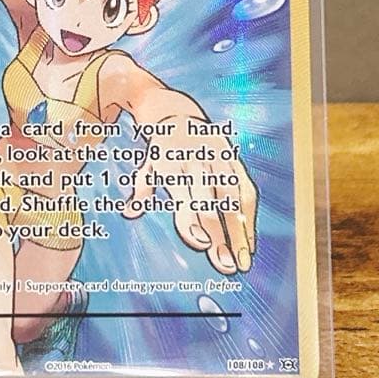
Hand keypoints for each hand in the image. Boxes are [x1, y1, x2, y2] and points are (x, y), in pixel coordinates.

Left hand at [124, 149, 257, 274]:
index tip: (202, 245)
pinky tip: (248, 243)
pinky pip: (246, 189)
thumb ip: (142, 190)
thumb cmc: (161, 149)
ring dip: (240, 231)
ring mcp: (218, 158)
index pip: (182, 195)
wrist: (179, 112)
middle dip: (219, 234)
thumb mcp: (147, 165)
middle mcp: (196, 159)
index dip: (192, 220)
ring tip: (242, 261)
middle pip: (210, 200)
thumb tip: (129, 212)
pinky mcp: (234, 159)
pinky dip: (250, 217)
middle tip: (225, 265)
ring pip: (233, 197)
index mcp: (170, 162)